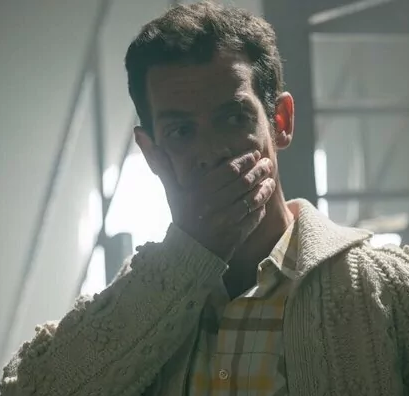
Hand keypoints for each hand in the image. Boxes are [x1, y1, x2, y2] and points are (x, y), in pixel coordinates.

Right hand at [145, 145, 276, 261]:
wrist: (187, 252)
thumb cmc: (181, 215)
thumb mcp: (170, 188)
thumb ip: (159, 160)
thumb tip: (139, 131)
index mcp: (197, 192)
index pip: (228, 170)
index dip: (244, 160)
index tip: (253, 154)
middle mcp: (211, 206)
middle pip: (243, 182)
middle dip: (258, 170)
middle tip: (267, 162)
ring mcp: (225, 222)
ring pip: (251, 199)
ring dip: (264, 186)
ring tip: (269, 177)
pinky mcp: (236, 236)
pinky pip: (254, 217)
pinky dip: (262, 206)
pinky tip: (265, 196)